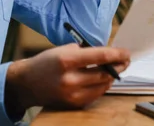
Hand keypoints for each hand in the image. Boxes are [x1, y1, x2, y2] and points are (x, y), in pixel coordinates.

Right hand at [5, 44, 129, 114]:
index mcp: (67, 60)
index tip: (126, 53)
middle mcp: (70, 79)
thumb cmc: (46, 62)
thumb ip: (84, 52)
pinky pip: (95, 95)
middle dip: (118, 67)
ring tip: (115, 69)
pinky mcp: (73, 104)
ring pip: (103, 86)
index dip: (117, 54)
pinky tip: (102, 79)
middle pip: (104, 73)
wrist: (27, 82)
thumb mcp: (63, 49)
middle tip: (125, 61)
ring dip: (111, 77)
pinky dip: (101, 86)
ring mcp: (72, 94)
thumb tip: (107, 55)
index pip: (100, 56)